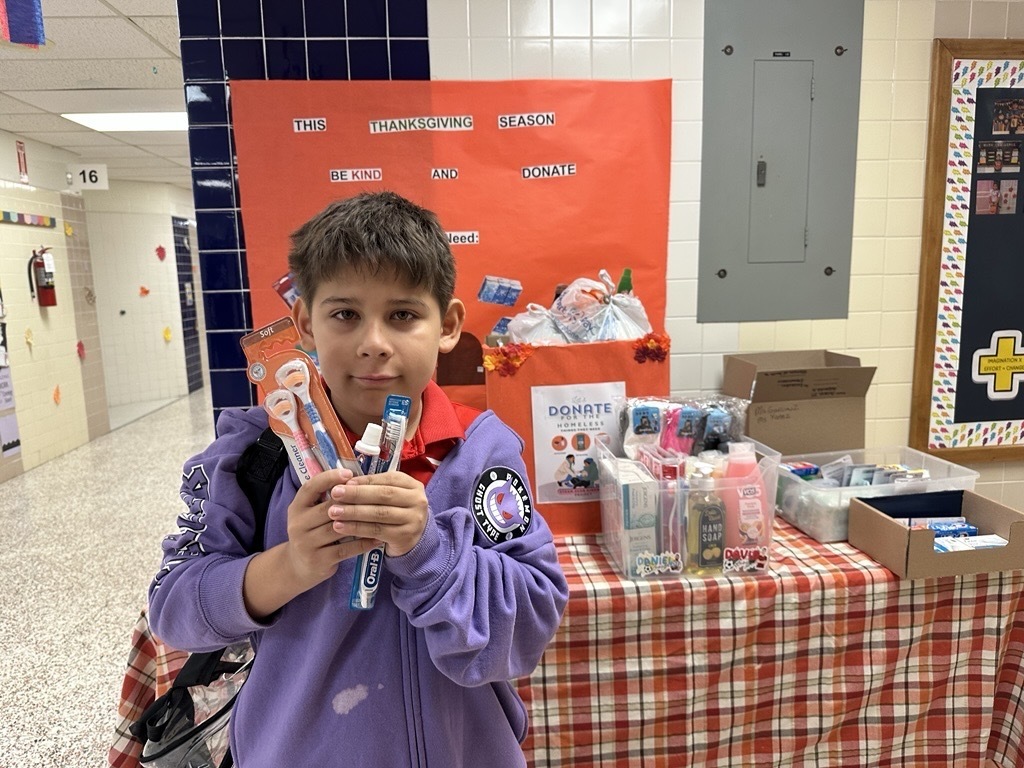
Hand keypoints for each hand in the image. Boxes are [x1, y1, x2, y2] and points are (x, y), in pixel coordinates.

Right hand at [283, 468, 380, 588]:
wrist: (298, 567)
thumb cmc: (312, 534)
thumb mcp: (310, 514)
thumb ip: (325, 499)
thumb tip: (354, 478)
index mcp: (296, 507)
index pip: (311, 487)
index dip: (329, 478)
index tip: (349, 473)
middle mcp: (297, 524)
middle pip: (328, 508)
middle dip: (351, 501)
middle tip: (375, 496)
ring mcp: (306, 543)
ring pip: (338, 529)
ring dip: (361, 522)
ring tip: (381, 516)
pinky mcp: (318, 560)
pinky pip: (345, 549)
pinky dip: (363, 543)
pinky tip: (377, 539)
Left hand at [327, 471, 428, 556]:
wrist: (412, 540)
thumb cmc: (396, 513)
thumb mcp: (391, 497)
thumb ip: (374, 488)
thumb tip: (346, 483)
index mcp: (413, 485)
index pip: (388, 479)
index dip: (365, 480)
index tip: (344, 482)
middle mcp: (417, 501)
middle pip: (383, 495)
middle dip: (356, 494)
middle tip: (335, 494)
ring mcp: (413, 520)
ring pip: (379, 513)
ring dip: (354, 512)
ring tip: (334, 512)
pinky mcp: (405, 537)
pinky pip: (377, 531)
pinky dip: (357, 528)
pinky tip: (341, 527)